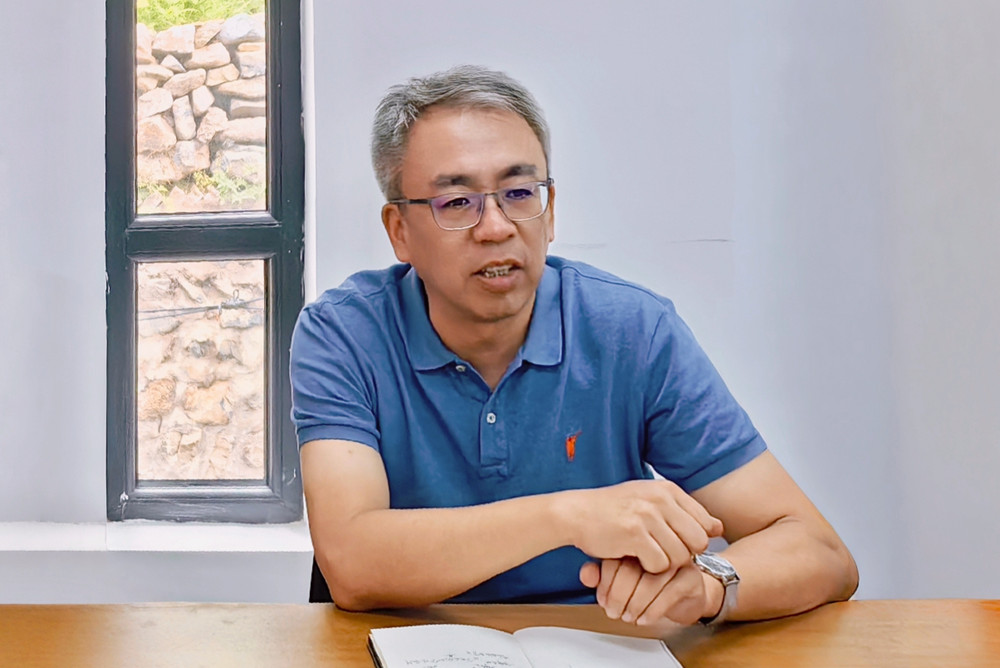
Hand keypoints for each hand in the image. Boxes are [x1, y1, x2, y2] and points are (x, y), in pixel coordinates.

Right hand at [565, 480, 722, 573]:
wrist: (576, 512)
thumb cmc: (613, 509)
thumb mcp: (651, 500)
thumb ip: (685, 513)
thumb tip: (719, 527)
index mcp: (668, 490)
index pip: (705, 524)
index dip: (693, 540)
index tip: (674, 542)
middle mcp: (661, 499)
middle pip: (698, 542)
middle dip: (684, 554)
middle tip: (662, 553)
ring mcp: (647, 516)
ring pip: (680, 556)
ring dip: (665, 563)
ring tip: (646, 554)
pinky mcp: (634, 534)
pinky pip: (659, 564)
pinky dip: (649, 568)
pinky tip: (634, 558)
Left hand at [580, 558, 712, 625]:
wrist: (686, 594)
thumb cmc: (650, 583)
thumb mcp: (620, 579)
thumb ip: (600, 574)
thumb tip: (586, 574)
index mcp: (635, 539)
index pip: (614, 559)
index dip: (605, 584)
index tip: (603, 601)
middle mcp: (656, 546)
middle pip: (630, 570)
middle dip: (618, 598)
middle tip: (614, 612)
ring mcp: (675, 560)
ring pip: (649, 583)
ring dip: (635, 606)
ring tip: (628, 616)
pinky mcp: (691, 577)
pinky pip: (669, 593)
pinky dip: (652, 610)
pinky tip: (644, 618)